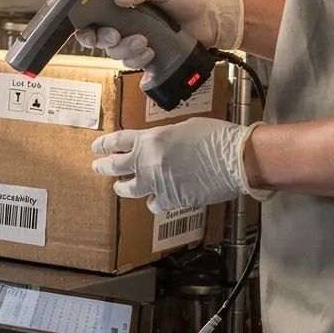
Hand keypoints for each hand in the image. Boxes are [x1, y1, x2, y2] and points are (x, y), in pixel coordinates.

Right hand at [75, 0, 243, 69]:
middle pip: (102, 39)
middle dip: (105, 40)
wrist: (214, 19)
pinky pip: (134, 63)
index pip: (96, 17)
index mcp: (126, 6)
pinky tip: (151, 52)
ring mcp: (138, 41)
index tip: (89, 32)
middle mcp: (128, 24)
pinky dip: (139, 59)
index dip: (87, 27)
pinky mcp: (150, 56)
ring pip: (117, 53)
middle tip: (116, 35)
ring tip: (144, 43)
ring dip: (126, 50)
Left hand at [90, 118, 263, 213]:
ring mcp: (158, 183)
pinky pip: (154, 204)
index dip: (104, 145)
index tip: (96, 148)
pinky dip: (153, 202)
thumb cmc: (216, 137)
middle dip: (104, 166)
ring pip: (128, 189)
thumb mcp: (184, 128)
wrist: (236, 159)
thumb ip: (164, 138)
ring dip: (123, 187)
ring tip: (120, 186)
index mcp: (151, 139)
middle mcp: (148, 161)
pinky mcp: (172, 200)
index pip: (117, 141)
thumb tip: (158, 146)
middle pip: (115, 166)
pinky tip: (154, 200)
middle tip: (98, 167)